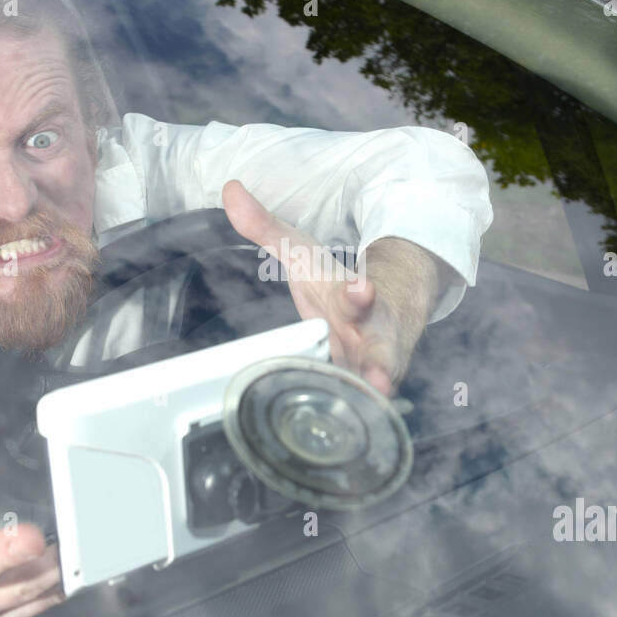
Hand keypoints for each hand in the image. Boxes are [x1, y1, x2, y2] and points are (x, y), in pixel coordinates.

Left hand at [221, 180, 447, 395]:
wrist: (387, 306)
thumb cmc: (335, 285)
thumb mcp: (300, 254)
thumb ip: (265, 226)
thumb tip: (229, 189)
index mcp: (349, 298)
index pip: (354, 294)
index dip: (359, 294)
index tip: (361, 289)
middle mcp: (368, 332)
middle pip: (378, 345)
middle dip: (380, 358)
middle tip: (379, 374)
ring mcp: (371, 363)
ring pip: (378, 381)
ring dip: (375, 394)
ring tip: (377, 402)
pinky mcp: (367, 387)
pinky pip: (366, 406)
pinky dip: (364, 415)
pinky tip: (360, 427)